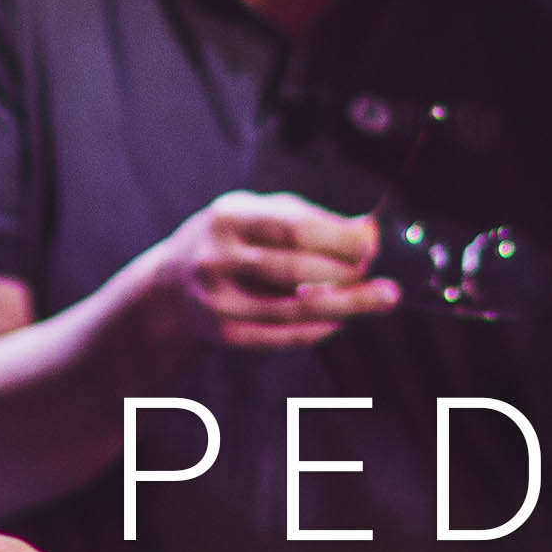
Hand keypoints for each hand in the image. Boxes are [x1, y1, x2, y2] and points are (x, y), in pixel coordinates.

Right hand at [137, 192, 399, 352]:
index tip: (372, 245)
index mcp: (230, 216)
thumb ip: (310, 219)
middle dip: (347, 273)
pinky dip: (317, 329)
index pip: (294, 227)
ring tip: (380, 299)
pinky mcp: (222, 332)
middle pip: (296, 267)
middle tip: (380, 276)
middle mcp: (218, 256)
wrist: (171, 285)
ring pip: (294, 306)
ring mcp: (217, 298)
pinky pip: (281, 336)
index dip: (339, 238)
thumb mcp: (258, 215)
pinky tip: (341, 321)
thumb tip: (368, 231)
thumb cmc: (231, 241)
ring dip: (345, 304)